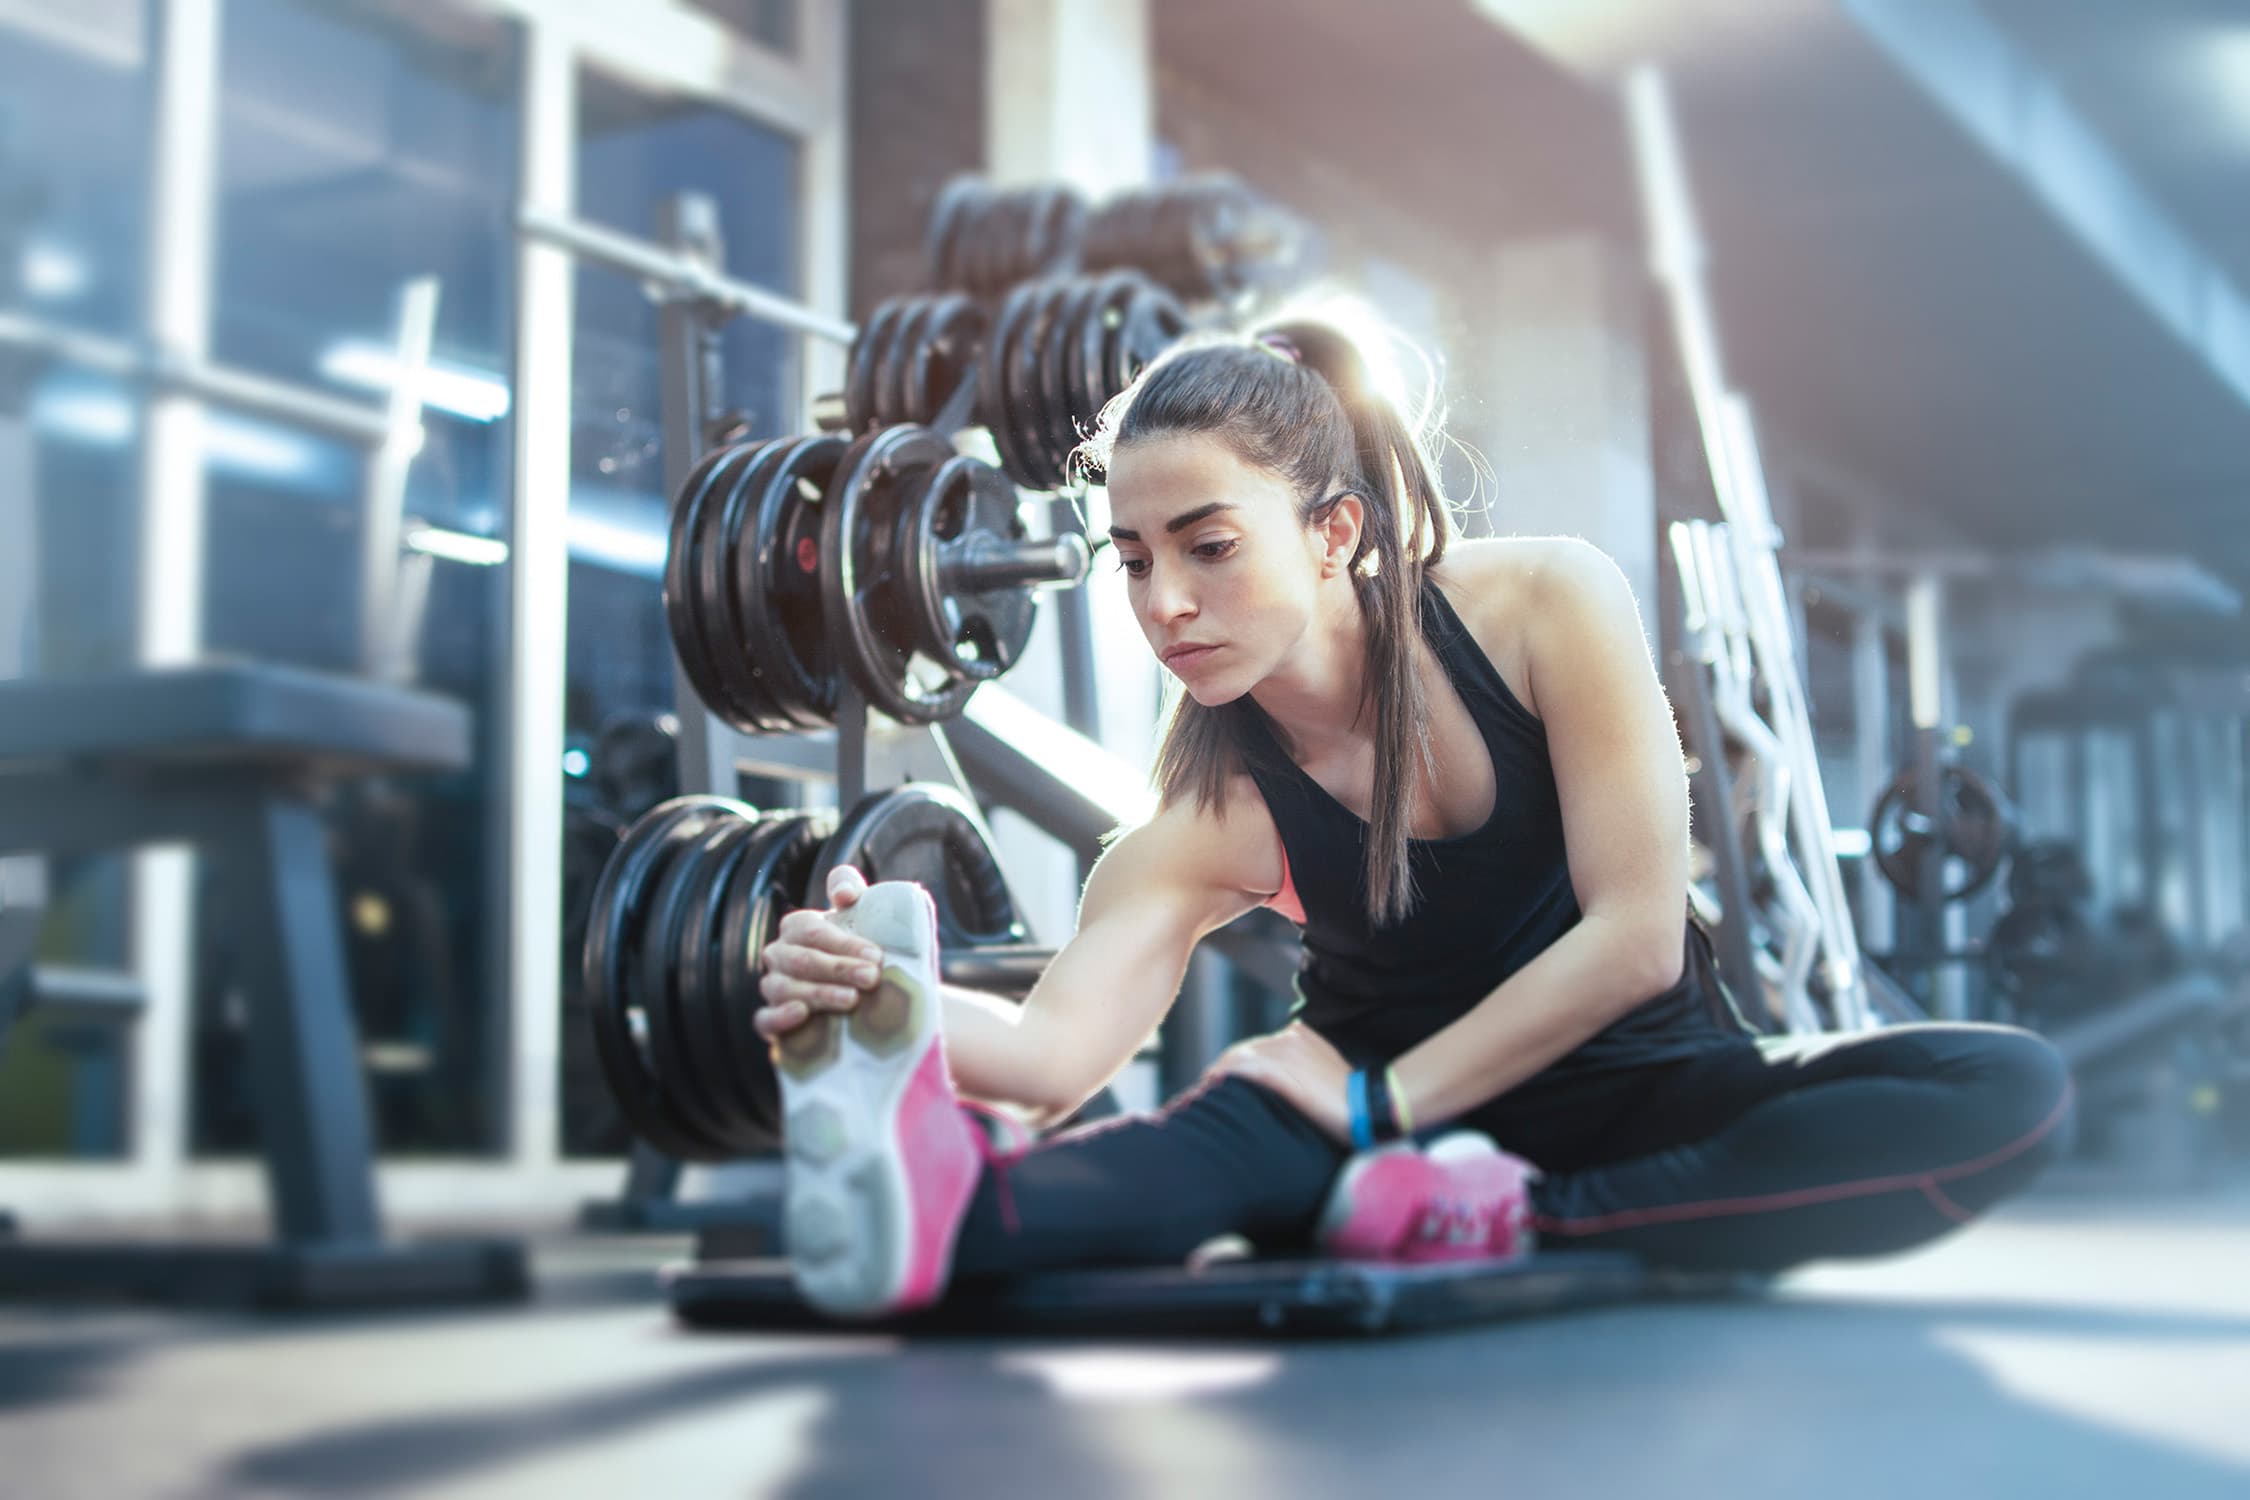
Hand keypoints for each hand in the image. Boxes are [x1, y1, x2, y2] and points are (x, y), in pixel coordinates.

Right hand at [752, 865, 887, 1043]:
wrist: (854, 989)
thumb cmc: (857, 947)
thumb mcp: (858, 912)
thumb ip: (850, 887)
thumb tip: (844, 894)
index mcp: (796, 927)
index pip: (813, 932)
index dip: (844, 943)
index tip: (876, 955)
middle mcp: (779, 955)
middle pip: (802, 960)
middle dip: (838, 969)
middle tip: (871, 978)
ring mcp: (772, 987)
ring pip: (784, 989)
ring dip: (818, 994)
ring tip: (851, 1000)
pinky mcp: (770, 1020)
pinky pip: (764, 1020)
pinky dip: (779, 1018)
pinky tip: (801, 1014)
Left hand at [1204, 1021, 1355, 1145]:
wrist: (1369, 1107)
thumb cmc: (1351, 1100)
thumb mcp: (1327, 1073)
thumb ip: (1306, 1068)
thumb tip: (1289, 1084)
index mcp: (1302, 1036)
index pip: (1260, 1046)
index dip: (1239, 1063)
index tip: (1224, 1079)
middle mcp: (1291, 1038)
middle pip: (1244, 1051)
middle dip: (1225, 1068)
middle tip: (1205, 1089)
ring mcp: (1286, 1053)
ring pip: (1239, 1058)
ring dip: (1218, 1073)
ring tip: (1201, 1093)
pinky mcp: (1281, 1071)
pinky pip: (1242, 1069)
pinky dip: (1222, 1076)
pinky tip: (1210, 1087)